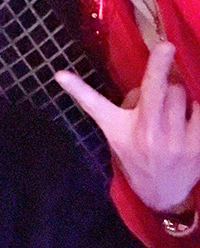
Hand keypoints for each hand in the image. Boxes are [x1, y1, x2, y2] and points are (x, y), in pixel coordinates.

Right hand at [55, 42, 199, 211]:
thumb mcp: (118, 135)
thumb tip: (151, 77)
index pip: (94, 104)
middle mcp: (144, 134)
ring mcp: (174, 141)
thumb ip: (129, 105)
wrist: (162, 195)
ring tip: (173, 109)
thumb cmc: (136, 156)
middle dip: (161, 68)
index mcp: (118, 129)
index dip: (77, 88)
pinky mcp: (197, 146)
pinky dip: (195, 109)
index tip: (61, 74)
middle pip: (157, 88)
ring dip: (178, 94)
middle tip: (165, 52)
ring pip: (180, 94)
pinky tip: (188, 120)